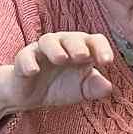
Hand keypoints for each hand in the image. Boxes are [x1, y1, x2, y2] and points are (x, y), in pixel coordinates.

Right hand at [0, 33, 117, 117]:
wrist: (30, 95)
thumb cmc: (60, 86)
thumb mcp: (80, 91)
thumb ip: (94, 88)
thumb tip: (108, 87)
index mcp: (81, 50)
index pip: (94, 41)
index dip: (102, 48)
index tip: (107, 62)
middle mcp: (63, 45)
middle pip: (71, 38)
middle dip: (78, 46)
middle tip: (83, 57)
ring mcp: (42, 50)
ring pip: (48, 41)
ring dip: (55, 49)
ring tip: (61, 59)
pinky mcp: (23, 59)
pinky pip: (25, 57)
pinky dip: (29, 62)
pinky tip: (34, 71)